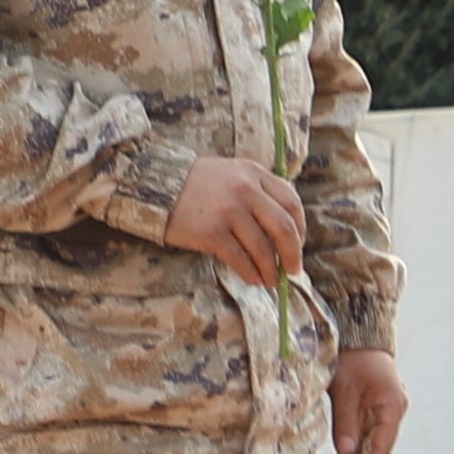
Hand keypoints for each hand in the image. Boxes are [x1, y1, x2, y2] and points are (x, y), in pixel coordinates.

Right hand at [165, 155, 306, 284]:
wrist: (152, 187)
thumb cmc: (195, 185)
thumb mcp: (231, 174)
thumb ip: (257, 192)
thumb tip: (283, 233)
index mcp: (254, 173)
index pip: (292, 203)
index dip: (301, 228)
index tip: (299, 244)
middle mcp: (245, 190)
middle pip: (284, 227)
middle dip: (293, 253)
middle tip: (293, 270)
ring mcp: (228, 211)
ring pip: (263, 247)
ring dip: (271, 269)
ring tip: (271, 281)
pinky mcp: (211, 232)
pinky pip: (240, 258)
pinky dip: (251, 272)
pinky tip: (253, 279)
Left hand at [325, 351, 408, 453]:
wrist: (360, 339)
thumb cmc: (355, 359)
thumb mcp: (346, 389)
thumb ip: (347, 421)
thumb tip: (346, 453)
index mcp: (391, 408)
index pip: (381, 448)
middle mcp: (390, 415)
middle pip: (374, 452)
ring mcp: (381, 416)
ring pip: (367, 449)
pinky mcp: (370, 414)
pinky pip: (362, 440)